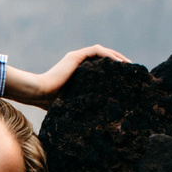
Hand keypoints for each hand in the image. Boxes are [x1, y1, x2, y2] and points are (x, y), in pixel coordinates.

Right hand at [3, 44, 130, 103]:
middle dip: (119, 62)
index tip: (126, 78)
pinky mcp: (75, 57)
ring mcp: (76, 57)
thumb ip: (83, 103)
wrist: (38, 93)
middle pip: (104, 57)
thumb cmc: (50, 102)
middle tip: (133, 70)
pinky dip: (109, 55)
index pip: (100, 65)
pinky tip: (120, 63)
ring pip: (102, 52)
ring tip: (129, 65)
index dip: (114, 69)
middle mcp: (78, 61)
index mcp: (78, 71)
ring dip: (117, 56)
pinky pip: (97, 51)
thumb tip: (97, 120)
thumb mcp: (73, 102)